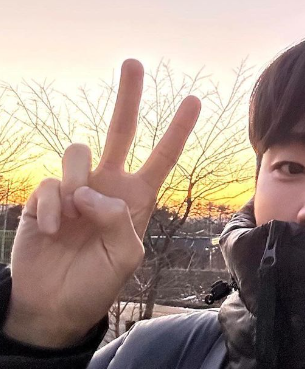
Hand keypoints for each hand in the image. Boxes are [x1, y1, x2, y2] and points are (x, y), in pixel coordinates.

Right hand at [3, 60, 200, 347]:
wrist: (53, 305)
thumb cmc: (96, 283)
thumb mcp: (126, 257)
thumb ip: (119, 220)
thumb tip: (91, 191)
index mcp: (136, 198)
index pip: (162, 158)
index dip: (177, 130)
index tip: (194, 100)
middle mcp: (108, 184)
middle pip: (122, 130)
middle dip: (129, 97)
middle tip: (134, 63)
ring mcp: (76, 187)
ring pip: (79, 152)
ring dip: (76, 183)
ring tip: (72, 220)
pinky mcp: (46, 195)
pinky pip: (49, 183)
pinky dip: (51, 208)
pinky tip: (51, 230)